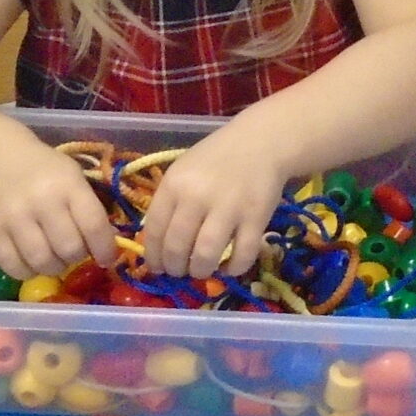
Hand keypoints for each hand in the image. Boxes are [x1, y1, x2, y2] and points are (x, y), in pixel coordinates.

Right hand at [0, 143, 117, 281]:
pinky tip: (31, 263)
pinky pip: (13, 266)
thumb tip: (105, 245)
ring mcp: (14, 216)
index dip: (104, 249)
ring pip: (42, 261)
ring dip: (54, 267)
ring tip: (54, 258)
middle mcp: (42, 200)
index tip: (106, 258)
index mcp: (68, 184)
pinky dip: (27, 272)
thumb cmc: (46, 171)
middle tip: (74, 252)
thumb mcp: (74, 177)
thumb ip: (89, 208)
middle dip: (77, 257)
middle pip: (69, 248)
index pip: (93, 225)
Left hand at [138, 119, 288, 278]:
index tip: (157, 268)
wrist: (261, 142)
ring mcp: (228, 208)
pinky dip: (234, 268)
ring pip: (205, 255)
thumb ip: (170, 203)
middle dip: (175, 269)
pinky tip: (230, 267)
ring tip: (203, 271)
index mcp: (174, 184)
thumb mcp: (184, 171)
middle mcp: (197, 197)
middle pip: (177, 247)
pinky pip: (242, 254)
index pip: (154, 230)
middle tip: (180, 273)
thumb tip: (158, 246)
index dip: (153, 256)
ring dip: (200, 271)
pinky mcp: (256, 217)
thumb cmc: (217, 158)